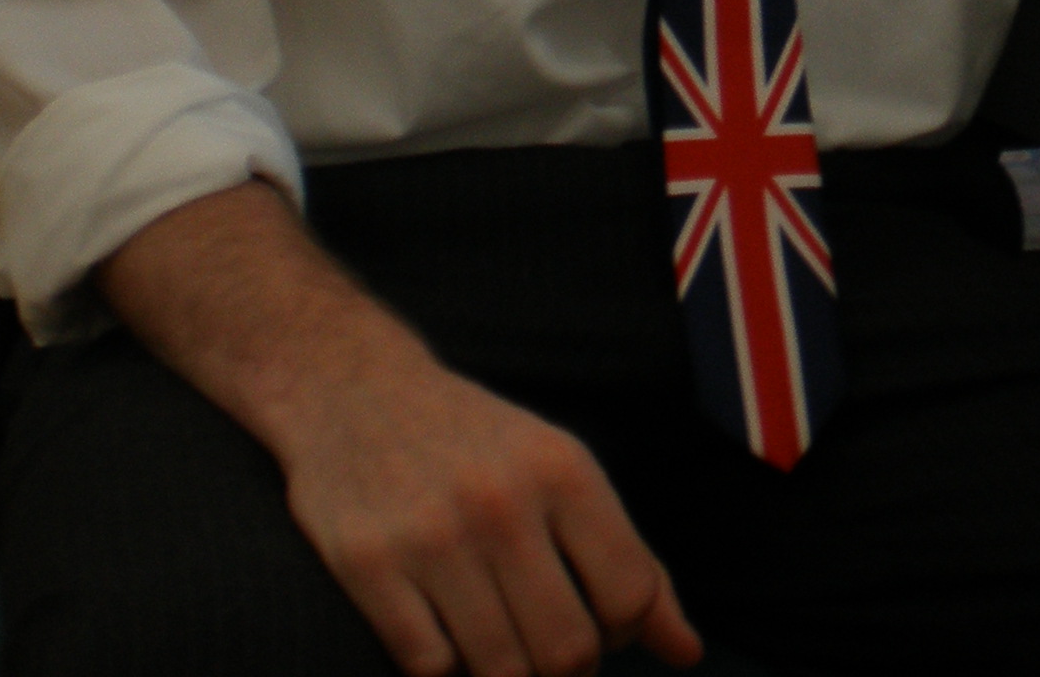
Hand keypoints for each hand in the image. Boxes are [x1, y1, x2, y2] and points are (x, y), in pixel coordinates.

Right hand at [99, 183, 701, 676]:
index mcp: (562, 470)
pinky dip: (444, 666)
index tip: (593, 619)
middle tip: (541, 641)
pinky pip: (429, 667)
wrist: (353, 390)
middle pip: (567, 652)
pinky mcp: (367, 566)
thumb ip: (630, 562)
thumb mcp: (563, 474)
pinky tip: (441, 629)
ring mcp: (430, 536)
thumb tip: (687, 652)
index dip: (622, 632)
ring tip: (495, 639)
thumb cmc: (476, 444)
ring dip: (505, 673)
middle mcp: (500, 500)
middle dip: (563, 667)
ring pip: (499, 671)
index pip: (628, 598)